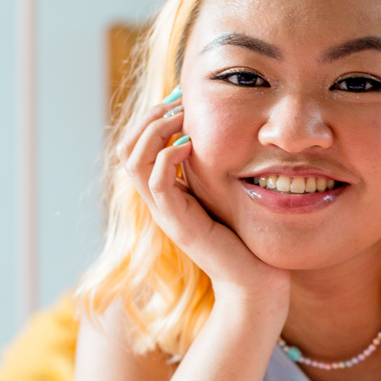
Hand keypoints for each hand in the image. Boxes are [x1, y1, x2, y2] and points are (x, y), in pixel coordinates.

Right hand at [118, 97, 289, 314]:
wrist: (254, 281)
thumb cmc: (245, 236)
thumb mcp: (225, 192)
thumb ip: (213, 168)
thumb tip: (216, 134)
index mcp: (167, 192)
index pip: (137, 147)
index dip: (151, 118)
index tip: (178, 99)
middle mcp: (159, 202)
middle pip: (127, 150)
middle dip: (148, 118)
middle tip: (175, 102)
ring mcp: (166, 214)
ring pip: (134, 163)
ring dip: (154, 131)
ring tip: (180, 117)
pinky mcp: (179, 225)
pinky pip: (157, 184)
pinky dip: (167, 157)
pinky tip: (189, 144)